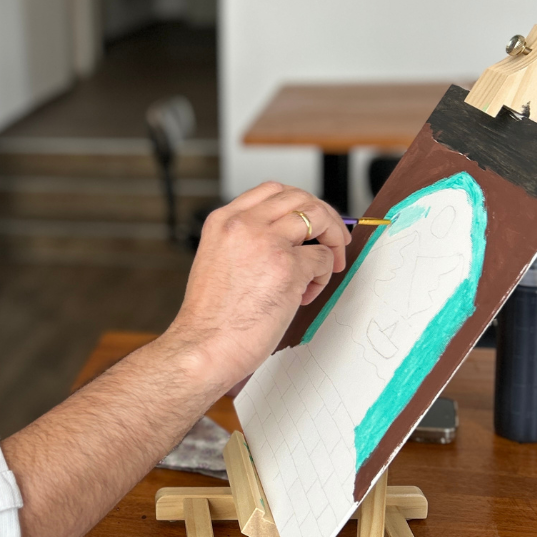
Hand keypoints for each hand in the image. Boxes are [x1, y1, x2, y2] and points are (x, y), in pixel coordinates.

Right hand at [161, 182, 348, 394]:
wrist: (203, 346)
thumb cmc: (211, 316)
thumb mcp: (217, 260)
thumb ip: (245, 241)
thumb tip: (288, 239)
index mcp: (223, 221)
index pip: (271, 190)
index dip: (298, 203)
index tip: (308, 221)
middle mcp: (244, 225)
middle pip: (300, 197)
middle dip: (324, 216)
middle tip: (332, 239)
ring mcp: (267, 242)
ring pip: (318, 217)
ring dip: (332, 239)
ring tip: (328, 264)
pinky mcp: (288, 267)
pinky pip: (323, 258)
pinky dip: (323, 276)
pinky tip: (305, 294)